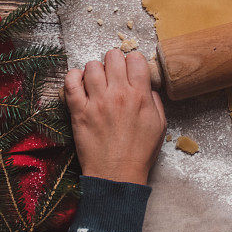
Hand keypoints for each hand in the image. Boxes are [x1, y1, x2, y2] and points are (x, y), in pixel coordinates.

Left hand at [65, 49, 165, 184]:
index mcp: (140, 95)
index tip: (131, 70)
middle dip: (115, 61)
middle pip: (113, 56)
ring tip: (97, 81)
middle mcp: (118, 93)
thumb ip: (155, 100)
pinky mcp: (79, 111)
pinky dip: (73, 76)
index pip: (135, 58)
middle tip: (114, 74)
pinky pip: (71, 82)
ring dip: (96, 69)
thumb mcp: (160, 124)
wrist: (116, 176)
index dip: (133, 61)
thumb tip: (147, 85)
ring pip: (92, 66)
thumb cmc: (140, 153)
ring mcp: (97, 101)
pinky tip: (80, 81)